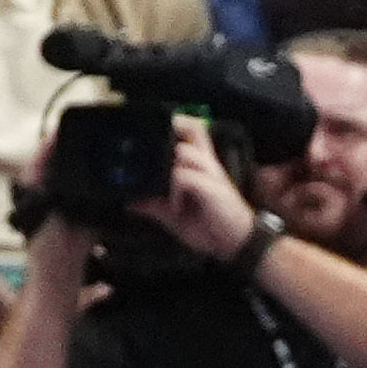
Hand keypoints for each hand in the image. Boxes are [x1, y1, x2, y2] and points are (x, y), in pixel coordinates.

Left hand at [141, 115, 257, 262]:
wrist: (236, 244)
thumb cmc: (208, 226)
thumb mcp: (174, 217)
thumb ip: (153, 205)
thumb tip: (130, 202)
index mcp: (199, 166)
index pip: (192, 131)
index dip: (177, 123)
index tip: (156, 125)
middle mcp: (207, 165)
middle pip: (193, 130)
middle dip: (174, 133)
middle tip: (155, 150)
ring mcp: (211, 174)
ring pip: (182, 152)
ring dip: (168, 167)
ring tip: (167, 190)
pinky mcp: (212, 188)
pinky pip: (183, 177)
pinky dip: (174, 191)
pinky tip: (176, 207)